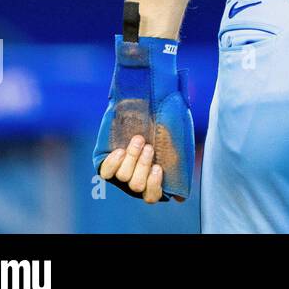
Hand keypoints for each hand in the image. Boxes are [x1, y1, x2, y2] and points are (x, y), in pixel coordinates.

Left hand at [93, 36, 193, 203]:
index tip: (158, 167)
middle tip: (148, 146)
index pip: (153, 196)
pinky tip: (120, 149)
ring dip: (133, 158)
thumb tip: (182, 195)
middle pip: (137, 186)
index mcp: (157, 174)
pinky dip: (114, 162)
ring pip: (124, 178)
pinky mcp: (105, 159)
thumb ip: (180, 157)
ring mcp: (121, 168)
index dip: (153, 187)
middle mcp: (138, 174)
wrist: (148, 91)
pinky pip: (105, 172)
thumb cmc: (168, 113)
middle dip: (143, 166)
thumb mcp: (180, 134)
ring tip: (139, 140)